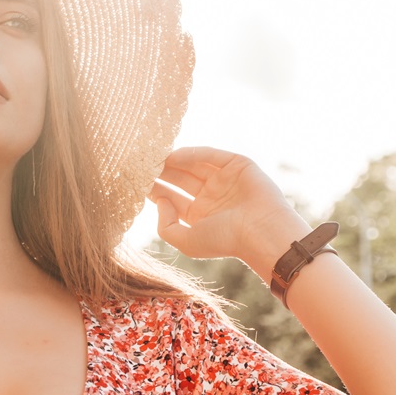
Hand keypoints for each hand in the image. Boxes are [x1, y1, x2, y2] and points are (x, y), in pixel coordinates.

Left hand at [148, 146, 310, 268]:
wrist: (261, 231)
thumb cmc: (225, 241)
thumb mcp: (186, 241)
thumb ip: (166, 225)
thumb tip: (158, 200)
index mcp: (200, 217)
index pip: (172, 199)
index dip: (155, 190)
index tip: (135, 182)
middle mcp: (211, 197)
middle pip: (180, 180)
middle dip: (161, 172)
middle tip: (140, 164)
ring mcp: (224, 180)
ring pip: (194, 165)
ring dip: (174, 161)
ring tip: (153, 156)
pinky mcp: (238, 165)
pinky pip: (212, 156)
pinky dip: (194, 153)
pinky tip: (175, 155)